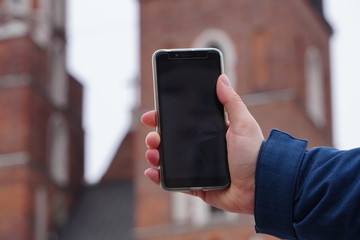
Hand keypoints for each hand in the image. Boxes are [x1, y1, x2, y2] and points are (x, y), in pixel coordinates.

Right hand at [141, 74, 263, 214]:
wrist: (261, 185)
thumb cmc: (254, 153)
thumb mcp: (243, 124)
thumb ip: (231, 102)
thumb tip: (221, 78)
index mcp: (210, 134)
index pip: (183, 123)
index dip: (166, 118)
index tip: (153, 115)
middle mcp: (202, 150)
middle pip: (172, 141)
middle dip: (157, 137)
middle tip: (152, 137)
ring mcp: (198, 169)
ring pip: (170, 161)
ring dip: (156, 155)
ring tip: (152, 153)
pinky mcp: (198, 186)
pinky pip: (175, 182)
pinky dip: (160, 178)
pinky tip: (152, 172)